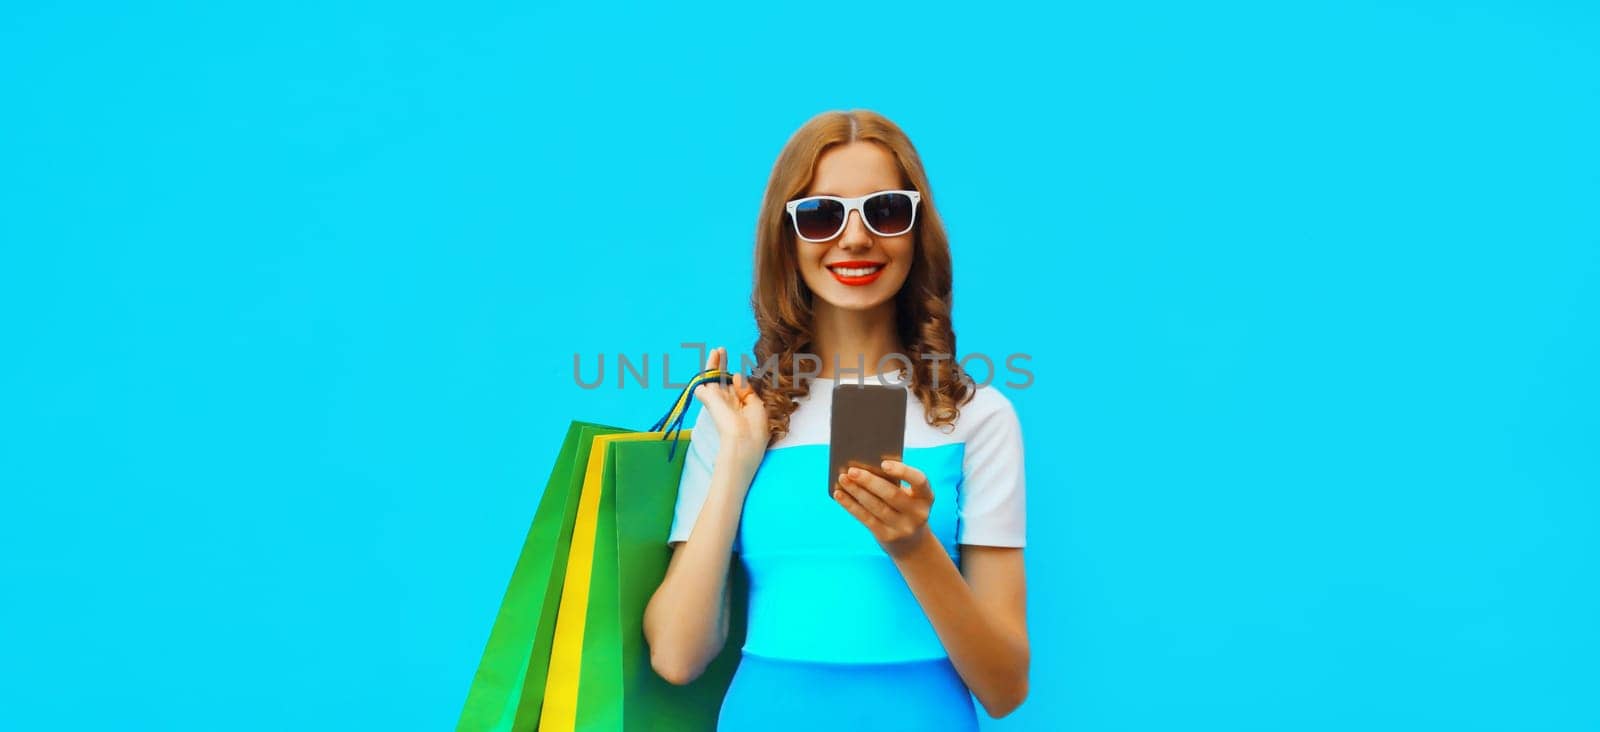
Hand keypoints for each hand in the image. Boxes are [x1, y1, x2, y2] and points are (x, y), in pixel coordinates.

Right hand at [692, 346, 768, 475]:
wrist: (742, 441)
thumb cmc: (755, 428)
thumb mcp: (757, 405)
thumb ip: (747, 390)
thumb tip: (736, 375)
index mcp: (740, 407)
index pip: (735, 389)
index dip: (738, 380)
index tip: (739, 374)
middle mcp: (728, 403)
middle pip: (722, 380)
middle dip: (722, 365)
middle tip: (722, 350)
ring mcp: (717, 401)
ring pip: (712, 379)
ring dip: (714, 363)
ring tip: (716, 349)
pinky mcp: (709, 399)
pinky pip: (702, 386)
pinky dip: (705, 374)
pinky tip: (712, 357)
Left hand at [833, 460, 934, 558]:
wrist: (912, 544)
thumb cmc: (905, 508)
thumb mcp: (909, 497)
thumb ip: (894, 482)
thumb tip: (863, 466)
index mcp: (926, 496)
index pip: (919, 480)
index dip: (902, 471)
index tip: (883, 463)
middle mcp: (918, 513)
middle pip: (892, 494)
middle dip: (870, 481)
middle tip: (852, 470)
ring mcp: (903, 527)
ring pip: (876, 506)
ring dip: (856, 491)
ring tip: (842, 479)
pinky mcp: (887, 536)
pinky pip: (866, 518)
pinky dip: (850, 505)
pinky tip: (839, 494)